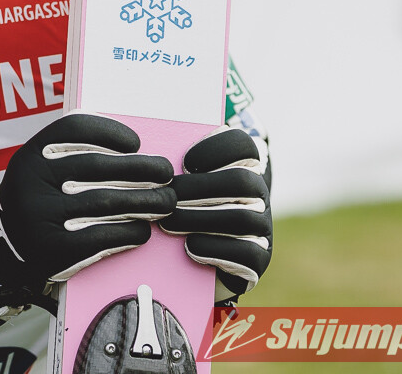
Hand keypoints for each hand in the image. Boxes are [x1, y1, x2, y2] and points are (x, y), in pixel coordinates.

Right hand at [0, 112, 175, 290]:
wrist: (4, 250)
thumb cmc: (39, 201)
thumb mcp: (40, 169)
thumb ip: (73, 154)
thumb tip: (134, 151)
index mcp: (30, 155)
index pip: (74, 129)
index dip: (110, 132)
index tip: (136, 143)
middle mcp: (33, 181)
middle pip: (97, 166)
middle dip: (141, 168)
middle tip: (165, 171)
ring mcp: (42, 216)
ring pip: (106, 201)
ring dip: (145, 201)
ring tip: (165, 200)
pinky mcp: (55, 249)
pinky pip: (104, 236)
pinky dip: (131, 231)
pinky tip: (142, 229)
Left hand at [159, 126, 272, 301]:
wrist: (198, 251)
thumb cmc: (180, 200)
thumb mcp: (177, 175)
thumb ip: (169, 160)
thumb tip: (139, 152)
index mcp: (242, 164)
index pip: (244, 145)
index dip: (217, 149)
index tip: (185, 161)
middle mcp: (257, 193)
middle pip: (243, 182)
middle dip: (200, 189)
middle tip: (166, 196)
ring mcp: (261, 226)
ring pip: (244, 219)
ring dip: (201, 220)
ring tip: (168, 224)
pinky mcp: (259, 257)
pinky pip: (249, 254)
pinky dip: (217, 249)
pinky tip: (189, 247)